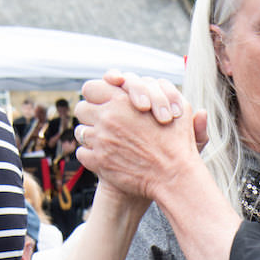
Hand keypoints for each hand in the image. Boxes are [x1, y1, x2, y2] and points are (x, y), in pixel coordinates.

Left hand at [75, 77, 200, 201]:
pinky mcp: (99, 162)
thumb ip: (162, 90)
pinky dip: (91, 155)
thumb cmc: (178, 142)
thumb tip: (148, 83)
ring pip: (81, 132)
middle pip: (81, 109)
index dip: (96, 95)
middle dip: (90, 115)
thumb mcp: (178, 107)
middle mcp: (107, 117)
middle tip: (101, 122)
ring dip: (91, 136)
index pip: (90, 88)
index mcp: (121, 100)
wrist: (174, 176)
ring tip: (105, 141)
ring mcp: (101, 140)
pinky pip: (82, 153)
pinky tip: (104, 157)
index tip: (103, 103)